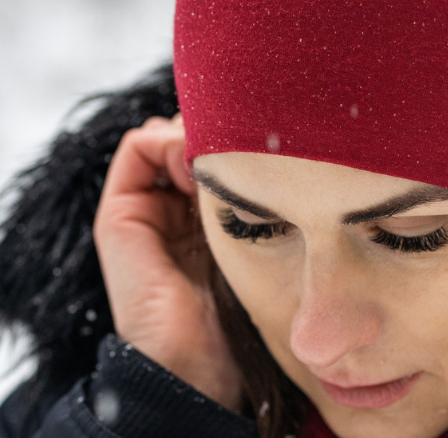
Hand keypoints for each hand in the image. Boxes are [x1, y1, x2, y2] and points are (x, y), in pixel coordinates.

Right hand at [93, 115, 242, 410]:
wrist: (196, 361)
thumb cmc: (241, 313)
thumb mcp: (261, 251)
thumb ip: (262, 211)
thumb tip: (279, 160)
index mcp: (207, 222)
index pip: (217, 158)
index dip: (236, 143)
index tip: (265, 148)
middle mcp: (175, 211)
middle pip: (191, 143)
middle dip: (217, 133)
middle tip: (247, 138)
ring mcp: (146, 209)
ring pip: (166, 138)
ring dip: (193, 134)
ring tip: (222, 153)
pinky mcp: (121, 213)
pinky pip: (136, 148)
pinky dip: (165, 140)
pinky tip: (196, 162)